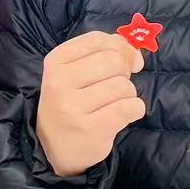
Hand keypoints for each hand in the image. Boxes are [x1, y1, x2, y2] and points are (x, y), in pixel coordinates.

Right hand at [35, 32, 146, 177]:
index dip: (119, 47)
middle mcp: (59, 83)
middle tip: (115, 87)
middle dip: (123, 73)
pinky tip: (123, 115)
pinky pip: (129, 108)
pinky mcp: (91, 129)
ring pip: (123, 86)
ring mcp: (73, 108)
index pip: (96, 40)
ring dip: (127, 95)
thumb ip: (104, 53)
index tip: (126, 61)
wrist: (54, 148)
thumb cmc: (71, 103)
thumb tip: (135, 53)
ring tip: (113, 104)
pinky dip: (135, 109)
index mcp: (55, 62)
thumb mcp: (75, 72)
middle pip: (113, 61)